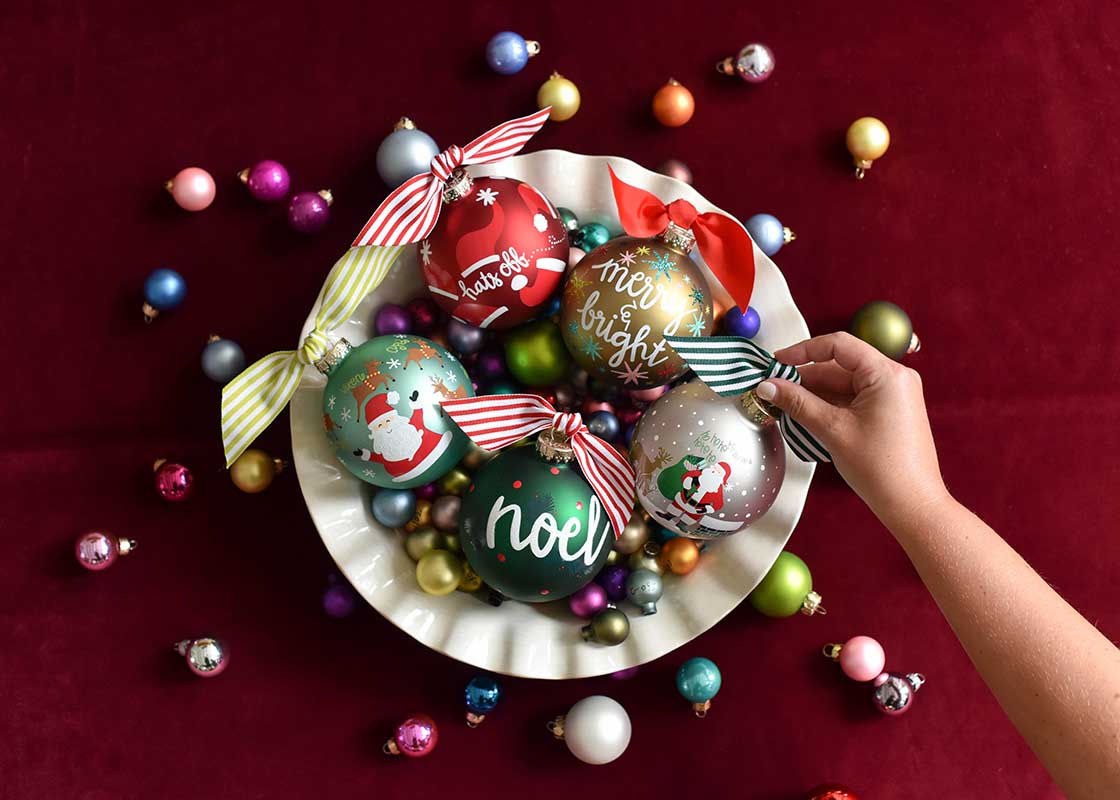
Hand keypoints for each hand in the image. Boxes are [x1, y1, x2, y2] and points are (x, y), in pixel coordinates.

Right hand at [755, 332, 948, 524]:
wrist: (912, 504)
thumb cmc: (881, 468)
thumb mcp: (833, 430)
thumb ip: (798, 402)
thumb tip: (767, 386)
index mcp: (887, 374)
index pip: (838, 346)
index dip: (802, 351)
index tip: (776, 362)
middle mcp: (895, 378)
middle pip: (840, 366)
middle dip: (805, 378)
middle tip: (773, 390)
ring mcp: (894, 396)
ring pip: (845, 384)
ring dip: (815, 394)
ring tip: (785, 407)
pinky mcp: (890, 412)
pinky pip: (854, 399)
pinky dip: (830, 405)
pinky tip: (807, 416)